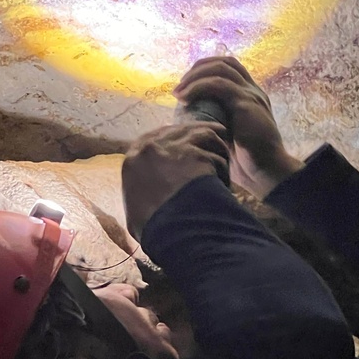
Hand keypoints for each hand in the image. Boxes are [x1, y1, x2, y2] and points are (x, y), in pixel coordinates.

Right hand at [122, 123, 230, 239]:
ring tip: (224, 156)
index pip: (153, 136)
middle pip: (181, 129)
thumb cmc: (149, 227)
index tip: (184, 140)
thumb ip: (138, 194)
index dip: (173, 136)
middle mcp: (152, 147)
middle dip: (198, 132)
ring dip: (215, 146)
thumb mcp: (133, 208)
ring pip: (202, 135)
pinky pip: (216, 153)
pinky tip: (226, 175)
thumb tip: (143, 200)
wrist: (165, 229)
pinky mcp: (197, 156)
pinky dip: (222, 164)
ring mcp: (175, 149)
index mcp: (132, 159)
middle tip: (215, 136)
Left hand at [173, 57, 302, 197]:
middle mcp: (253, 90)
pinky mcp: (246, 103)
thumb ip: (217, 122)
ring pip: (220, 69)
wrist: (266, 172)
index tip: (186, 85)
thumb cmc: (246, 161)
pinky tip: (184, 98)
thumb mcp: (228, 135)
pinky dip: (197, 87)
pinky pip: (218, 84)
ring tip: (178, 92)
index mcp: (251, 96)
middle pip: (224, 62)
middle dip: (198, 69)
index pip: (229, 68)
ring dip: (194, 76)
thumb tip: (189, 121)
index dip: (205, 70)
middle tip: (179, 87)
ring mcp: (251, 95)